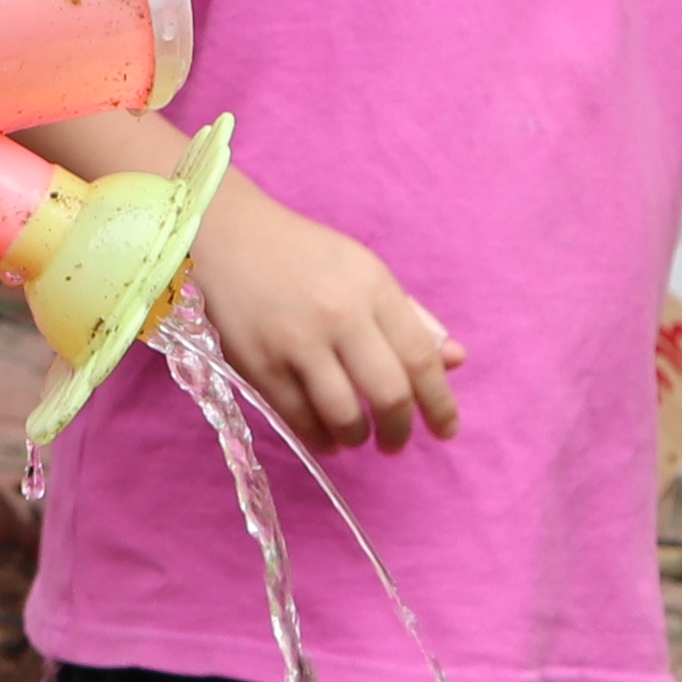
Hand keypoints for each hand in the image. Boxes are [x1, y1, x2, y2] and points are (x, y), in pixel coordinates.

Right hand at [186, 177, 466, 454]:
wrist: (226, 236)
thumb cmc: (304, 255)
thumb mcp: (365, 272)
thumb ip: (411, 318)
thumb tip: (456, 361)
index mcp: (372, 287)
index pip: (421, 357)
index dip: (440, 402)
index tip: (445, 429)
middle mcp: (339, 314)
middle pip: (388, 393)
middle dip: (399, 431)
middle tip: (396, 444)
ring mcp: (296, 341)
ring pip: (343, 415)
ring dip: (357, 438)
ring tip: (357, 438)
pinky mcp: (258, 364)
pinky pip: (298, 418)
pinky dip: (319, 439)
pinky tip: (326, 438)